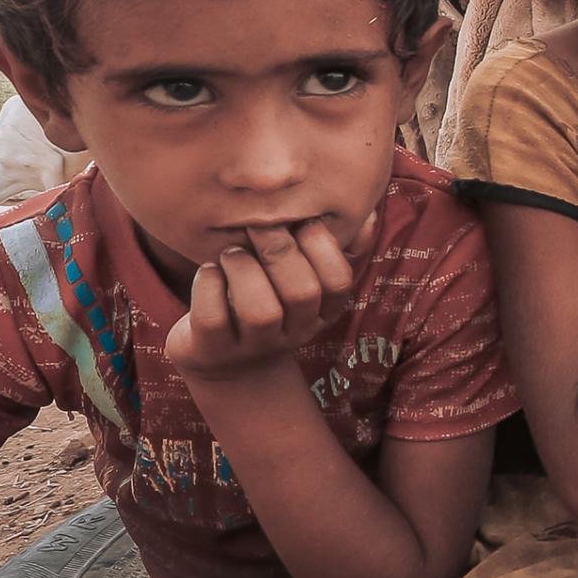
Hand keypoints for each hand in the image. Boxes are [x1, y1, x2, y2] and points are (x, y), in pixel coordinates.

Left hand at [165, 220, 358, 379]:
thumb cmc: (269, 301)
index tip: (297, 222)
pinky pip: (213, 320)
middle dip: (278, 250)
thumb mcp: (304, 280)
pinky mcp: (212, 350)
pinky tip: (209, 273)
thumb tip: (370, 213)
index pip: (338, 281)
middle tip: (256, 226)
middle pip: (302, 293)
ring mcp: (253, 346)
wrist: (228, 364)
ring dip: (243, 270)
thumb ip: (334, 247)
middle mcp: (293, 333)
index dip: (320, 244)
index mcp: (321, 312)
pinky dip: (208, 286)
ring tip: (231, 254)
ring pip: (260, 312)